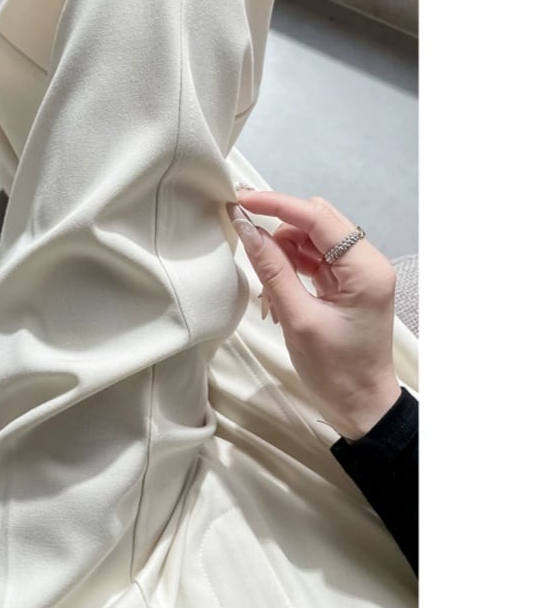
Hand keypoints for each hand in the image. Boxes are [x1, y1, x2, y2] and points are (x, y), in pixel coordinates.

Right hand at [227, 189, 400, 439]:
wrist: (362, 407)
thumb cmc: (334, 370)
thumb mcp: (297, 319)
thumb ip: (272, 269)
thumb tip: (245, 228)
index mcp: (365, 268)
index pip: (318, 217)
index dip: (276, 205)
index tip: (240, 200)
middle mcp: (367, 261)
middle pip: (317, 221)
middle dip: (279, 227)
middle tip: (244, 236)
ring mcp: (358, 272)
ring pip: (313, 238)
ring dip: (283, 251)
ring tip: (267, 288)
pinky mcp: (347, 283)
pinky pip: (314, 258)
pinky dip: (291, 266)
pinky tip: (276, 288)